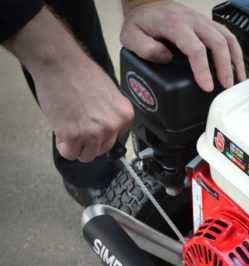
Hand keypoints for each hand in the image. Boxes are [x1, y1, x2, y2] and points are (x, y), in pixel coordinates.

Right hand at [2, 7, 133, 162]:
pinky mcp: (74, 136)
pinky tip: (61, 132)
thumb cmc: (81, 73)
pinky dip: (63, 146)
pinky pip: (69, 153)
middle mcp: (113, 126)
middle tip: (78, 128)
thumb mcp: (110, 93)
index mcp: (125, 115)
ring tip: (69, 129)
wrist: (60, 64)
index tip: (93, 129)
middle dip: (89, 142)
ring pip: (87, 155)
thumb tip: (107, 127)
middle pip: (102, 149)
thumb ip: (112, 113)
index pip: (116, 138)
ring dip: (76, 146)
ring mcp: (94, 133)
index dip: (101, 134)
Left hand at [121, 0, 245, 91]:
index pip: (195, 48)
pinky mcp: (209, 24)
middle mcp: (193, 21)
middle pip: (218, 42)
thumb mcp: (131, 35)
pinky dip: (236, 53)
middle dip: (226, 67)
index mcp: (175, 25)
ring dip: (236, 60)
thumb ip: (145, 48)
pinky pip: (228, 36)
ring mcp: (203, 21)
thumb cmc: (142, 22)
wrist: (147, 4)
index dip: (203, 69)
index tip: (207, 86)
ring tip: (239, 80)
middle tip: (227, 87)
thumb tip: (165, 58)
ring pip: (228, 38)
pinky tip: (238, 67)